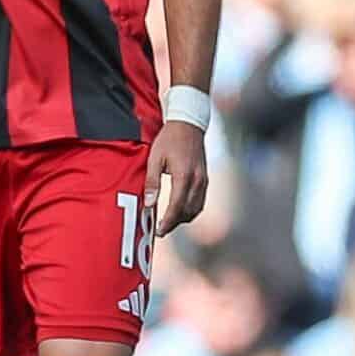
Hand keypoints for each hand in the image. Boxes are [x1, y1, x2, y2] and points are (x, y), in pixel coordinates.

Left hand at [146, 119, 207, 240]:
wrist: (188, 124)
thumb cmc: (169, 139)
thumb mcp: (155, 158)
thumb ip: (152, 182)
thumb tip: (149, 203)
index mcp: (184, 176)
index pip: (176, 206)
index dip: (168, 222)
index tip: (159, 231)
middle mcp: (197, 181)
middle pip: (187, 212)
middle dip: (174, 223)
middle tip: (160, 229)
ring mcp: (204, 181)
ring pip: (196, 209)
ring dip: (182, 218)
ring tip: (168, 221)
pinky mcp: (205, 180)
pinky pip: (200, 202)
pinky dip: (190, 210)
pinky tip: (179, 211)